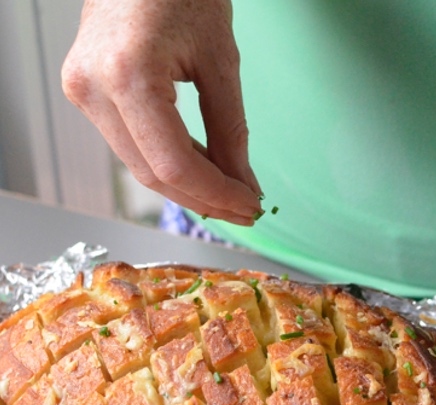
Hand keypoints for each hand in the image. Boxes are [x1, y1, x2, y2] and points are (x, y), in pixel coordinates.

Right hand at [62, 0, 261, 224]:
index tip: (250, 206)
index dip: (216, 195)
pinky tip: (203, 168)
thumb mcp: (221, 61)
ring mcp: (82, 90)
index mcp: (127, 74)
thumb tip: (243, 182)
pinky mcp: (86, 91)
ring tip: (230, 192)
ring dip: (188, 185)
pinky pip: (131, 144)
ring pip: (139, 165)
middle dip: (204, 199)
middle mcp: (92, 87)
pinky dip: (169, 162)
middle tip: (245, 209)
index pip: (174, 165)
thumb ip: (231, 129)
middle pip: (152, 174)